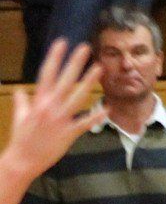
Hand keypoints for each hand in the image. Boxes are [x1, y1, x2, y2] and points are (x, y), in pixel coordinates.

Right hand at [2, 40, 104, 182]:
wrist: (23, 161)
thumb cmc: (21, 139)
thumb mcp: (19, 117)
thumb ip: (22, 102)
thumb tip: (20, 91)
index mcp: (38, 100)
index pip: (47, 73)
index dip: (55, 57)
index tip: (62, 42)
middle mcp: (50, 107)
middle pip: (64, 80)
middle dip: (75, 63)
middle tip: (85, 48)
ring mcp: (60, 119)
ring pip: (77, 97)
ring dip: (89, 81)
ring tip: (99, 68)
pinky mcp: (68, 134)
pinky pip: (85, 123)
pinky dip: (96, 116)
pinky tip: (107, 108)